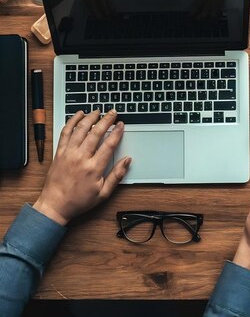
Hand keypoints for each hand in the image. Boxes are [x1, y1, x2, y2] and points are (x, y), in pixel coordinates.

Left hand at [33, 109, 130, 225]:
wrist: (55, 205)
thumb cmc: (79, 201)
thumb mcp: (103, 193)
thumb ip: (117, 175)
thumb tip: (127, 161)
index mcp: (93, 168)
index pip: (109, 144)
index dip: (117, 132)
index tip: (121, 124)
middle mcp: (81, 158)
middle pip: (96, 133)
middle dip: (106, 120)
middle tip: (113, 113)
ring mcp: (69, 153)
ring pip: (81, 129)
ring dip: (90, 118)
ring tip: (97, 111)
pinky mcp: (59, 152)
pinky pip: (66, 132)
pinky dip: (72, 121)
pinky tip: (78, 115)